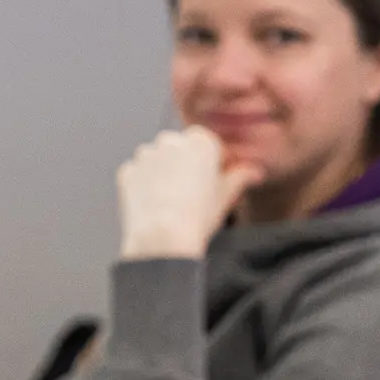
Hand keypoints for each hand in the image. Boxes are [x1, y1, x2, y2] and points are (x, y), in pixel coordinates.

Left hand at [117, 127, 260, 259]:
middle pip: (183, 151)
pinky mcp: (127, 171)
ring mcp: (145, 154)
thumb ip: (241, 177)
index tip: (217, 183)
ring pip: (159, 162)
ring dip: (165, 175)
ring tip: (174, 204)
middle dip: (188, 168)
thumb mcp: (227, 196)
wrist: (162, 238)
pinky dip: (145, 187)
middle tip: (195, 196)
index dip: (217, 167)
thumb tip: (252, 172)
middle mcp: (171, 140)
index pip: (212, 147)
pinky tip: (155, 206)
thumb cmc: (196, 217)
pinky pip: (139, 175)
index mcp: (200, 141)